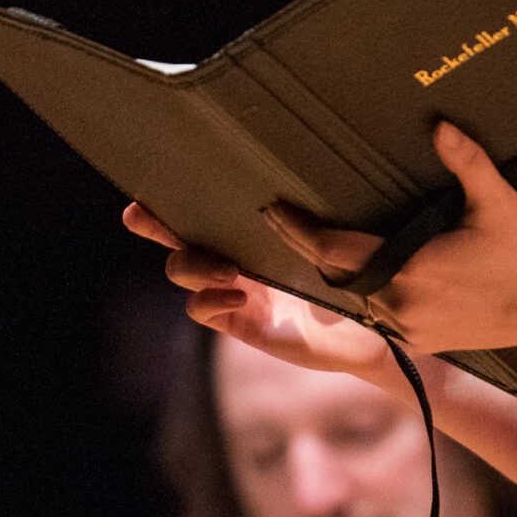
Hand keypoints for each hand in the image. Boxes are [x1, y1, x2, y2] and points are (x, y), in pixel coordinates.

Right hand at [122, 202, 394, 385]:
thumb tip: (278, 200)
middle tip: (143, 215)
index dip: (173, 198)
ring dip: (193, 265)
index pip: (207, 210)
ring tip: (230, 270)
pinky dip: (209, 300)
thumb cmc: (354, 277)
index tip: (147, 185)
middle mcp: (234, 259)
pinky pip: (202, 310)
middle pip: (179, 238)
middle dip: (156, 226)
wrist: (373, 332)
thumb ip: (305, 224)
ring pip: (183, 272)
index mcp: (252, 234)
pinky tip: (238, 296)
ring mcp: (232, 291)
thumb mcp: (330, 244)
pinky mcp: (239, 323)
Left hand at [261, 121, 516, 354]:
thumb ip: (466, 161)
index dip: (299, 231)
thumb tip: (440, 126)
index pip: (335, 252)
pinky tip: (365, 271)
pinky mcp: (427, 340)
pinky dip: (369, 289)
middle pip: (340, 275)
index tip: (275, 210)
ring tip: (317, 241)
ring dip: (342, 270)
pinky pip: (382, 313)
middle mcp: (404, 307)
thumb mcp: (499, 202)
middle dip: (312, 248)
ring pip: (359, 297)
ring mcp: (414, 329)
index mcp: (412, 272)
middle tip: (285, 219)